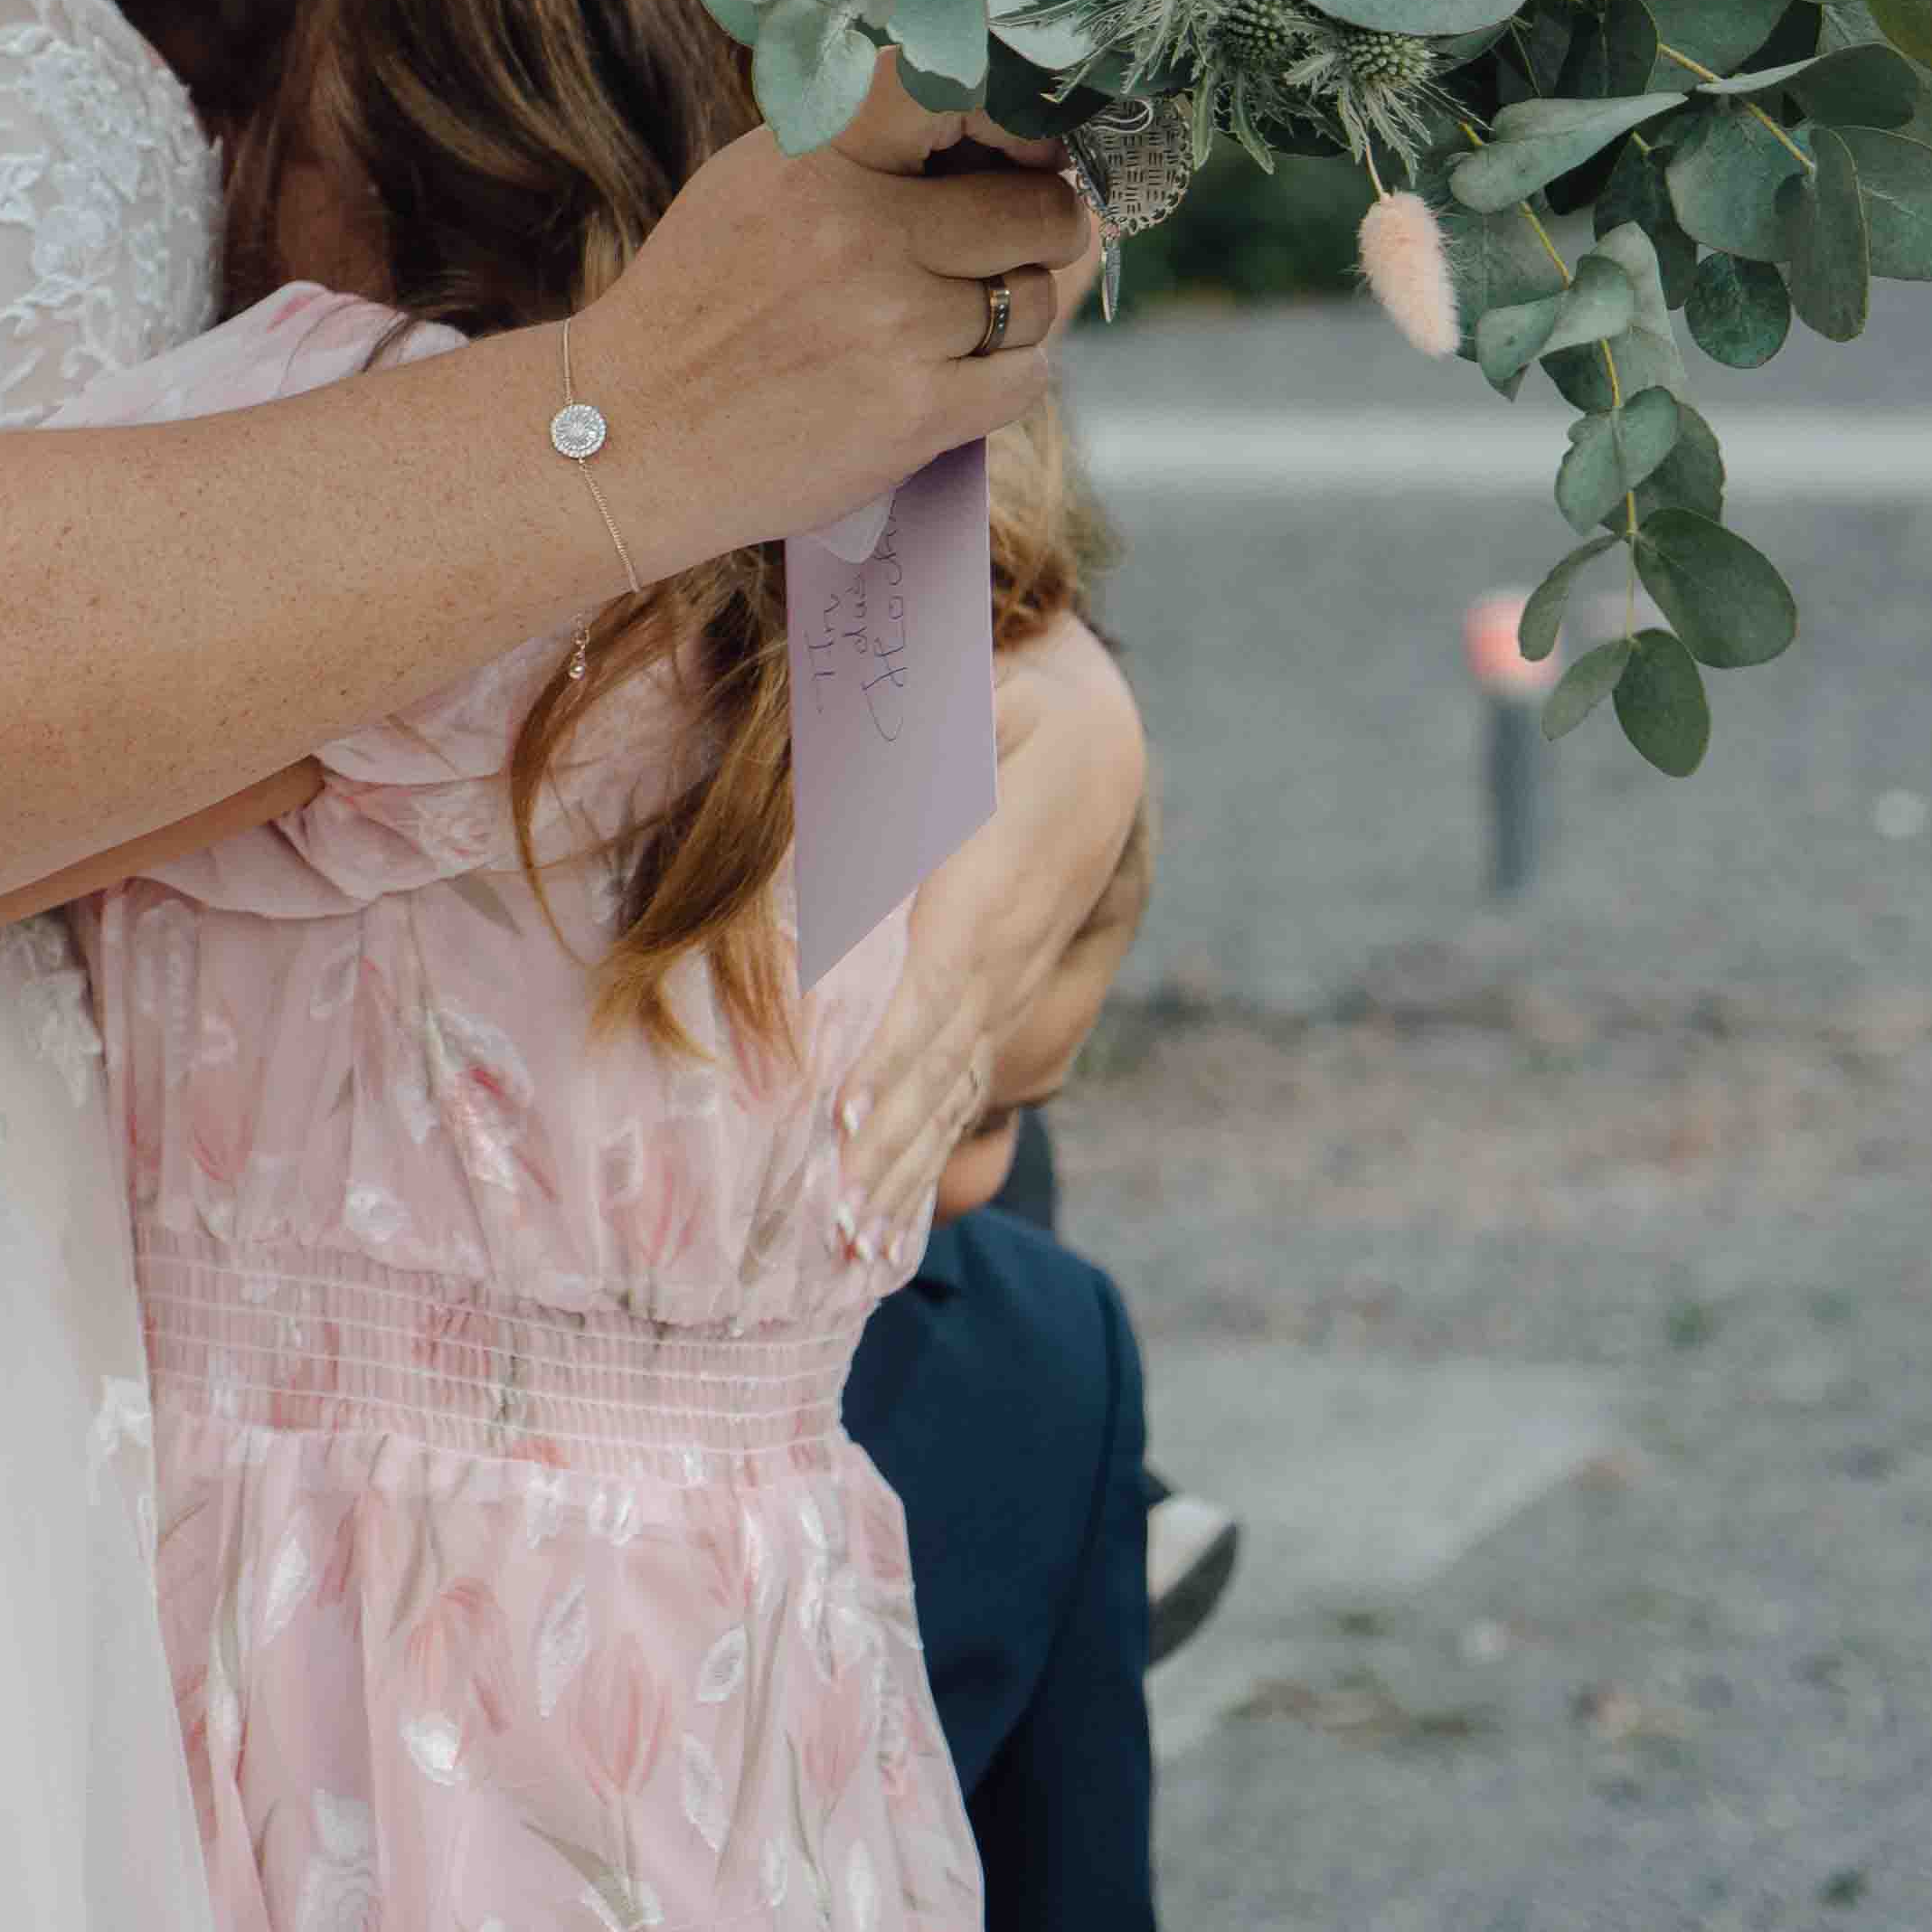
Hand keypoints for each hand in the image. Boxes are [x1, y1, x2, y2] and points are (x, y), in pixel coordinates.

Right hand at [569, 118, 1095, 574]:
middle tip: (999, 250)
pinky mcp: (913, 411)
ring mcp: (891, 323)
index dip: (1021, 116)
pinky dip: (1004, 379)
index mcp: (818, 156)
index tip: (1020, 151)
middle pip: (1040, 208)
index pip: (961, 86)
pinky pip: (1027, 378)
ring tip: (942, 326)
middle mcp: (859, 229)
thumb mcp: (758, 184)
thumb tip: (1015, 144)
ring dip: (1014, 315)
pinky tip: (948, 376)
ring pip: (1038, 300)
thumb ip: (869, 148)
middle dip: (1038, 230)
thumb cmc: (703, 305)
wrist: (626, 436)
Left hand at [833, 620, 1147, 1232]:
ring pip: (969, 1088)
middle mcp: (1030, 949)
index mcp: (1014, 871)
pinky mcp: (1020, 1008)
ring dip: (913, 1170)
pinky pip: (977, 1086)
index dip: (898, 1056)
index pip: (947, 982)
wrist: (1094, 723)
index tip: (849, 1122)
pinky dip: (935, 1151)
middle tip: (836, 1229)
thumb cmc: (1003, 681)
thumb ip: (909, 747)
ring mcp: (1033, 987)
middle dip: (897, 1148)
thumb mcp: (959, 687)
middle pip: (957, 1061)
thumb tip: (863, 807)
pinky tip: (893, 1221)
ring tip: (856, 1250)